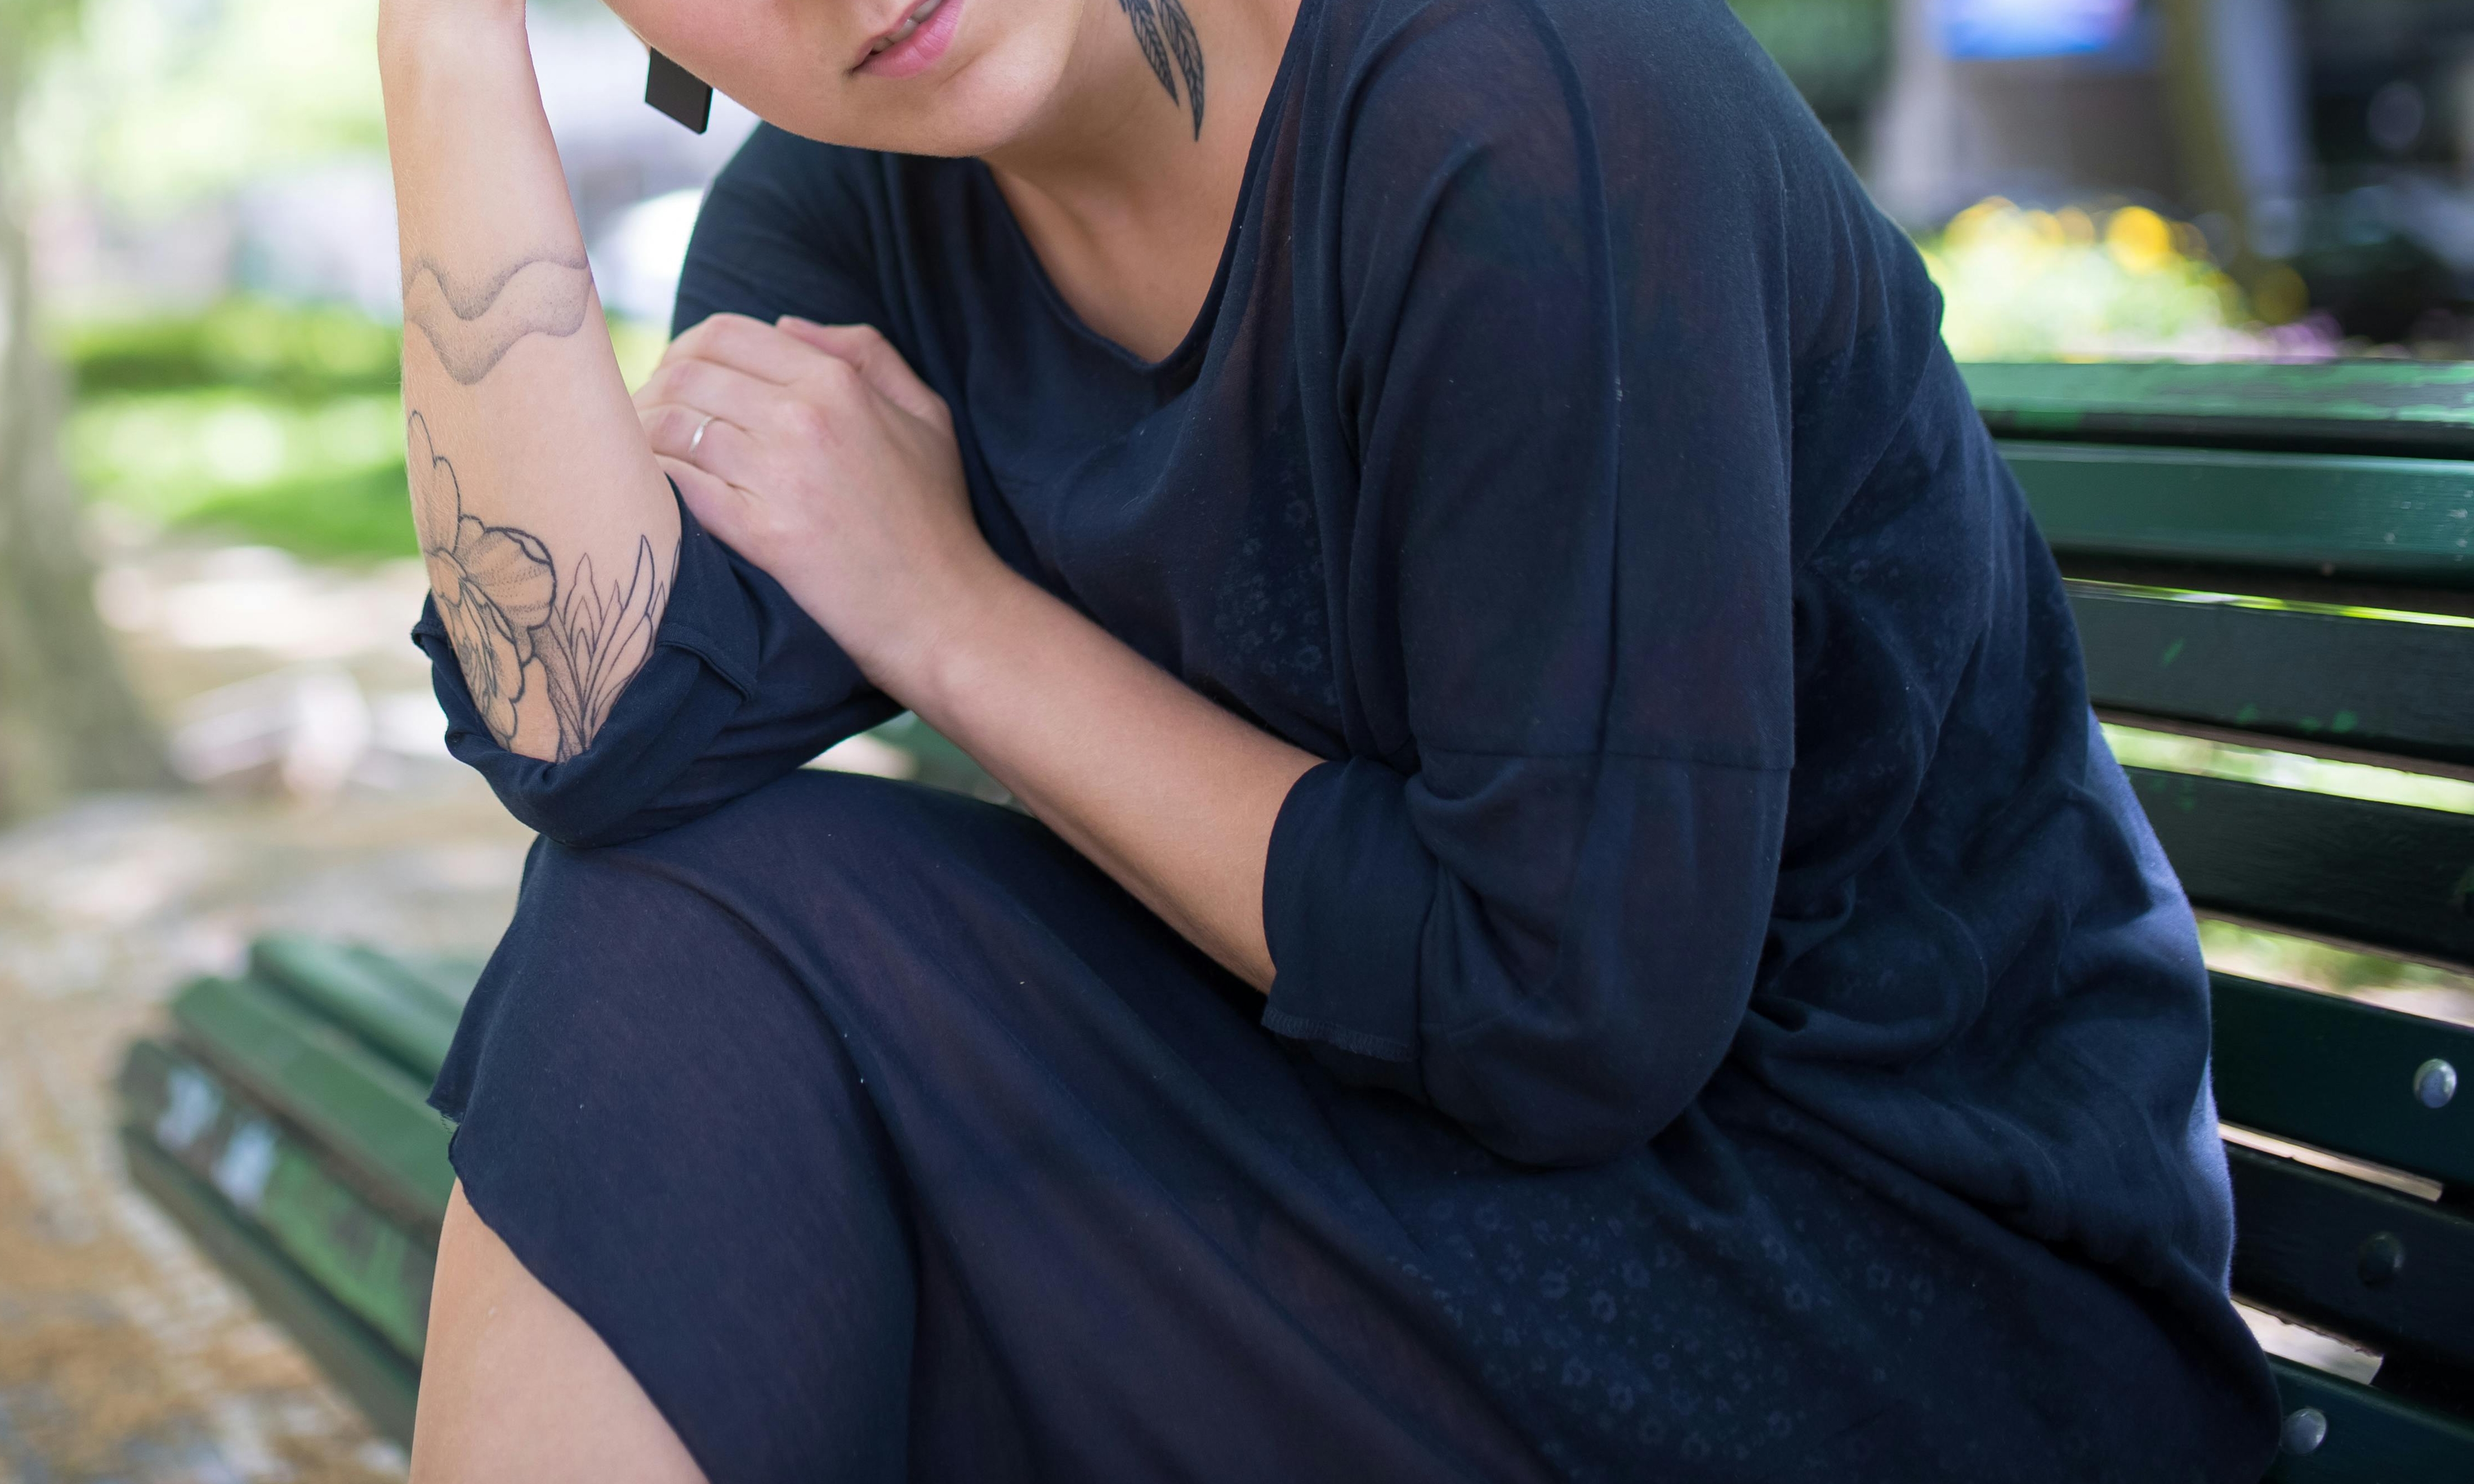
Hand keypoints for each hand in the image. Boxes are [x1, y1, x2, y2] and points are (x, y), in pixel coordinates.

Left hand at [635, 314, 1007, 693]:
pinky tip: (651, 491)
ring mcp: (780, 476)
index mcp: (837, 382)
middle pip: (685, 375)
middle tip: (647, 417)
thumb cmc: (935, 515)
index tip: (677, 377)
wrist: (942, 609)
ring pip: (670, 427)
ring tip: (639, 453)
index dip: (684, 348)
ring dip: (643, 436)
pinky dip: (652, 481)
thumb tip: (787, 326)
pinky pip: (677, 485)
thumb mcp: (926, 414)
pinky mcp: (762, 534)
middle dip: (652, 389)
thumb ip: (866, 353)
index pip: (724, 334)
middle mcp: (804, 418)